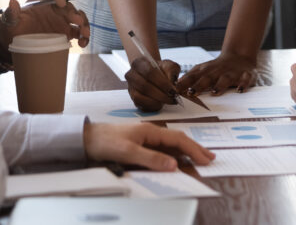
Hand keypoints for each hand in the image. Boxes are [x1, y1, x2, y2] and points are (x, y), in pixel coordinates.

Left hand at [0, 0, 90, 58]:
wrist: (16, 44)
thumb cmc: (12, 29)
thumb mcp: (8, 21)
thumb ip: (11, 13)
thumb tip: (12, 2)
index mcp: (41, 0)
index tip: (60, 2)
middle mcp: (55, 8)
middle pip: (68, 6)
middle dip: (74, 12)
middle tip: (76, 20)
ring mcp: (62, 21)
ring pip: (78, 18)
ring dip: (84, 24)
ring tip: (84, 34)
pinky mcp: (66, 33)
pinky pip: (79, 32)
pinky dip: (83, 37)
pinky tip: (82, 43)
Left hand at [82, 121, 214, 170]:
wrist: (85, 139)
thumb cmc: (104, 143)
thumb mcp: (128, 152)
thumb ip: (151, 158)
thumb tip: (175, 165)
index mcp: (151, 131)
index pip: (179, 139)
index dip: (194, 149)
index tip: (207, 159)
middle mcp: (151, 132)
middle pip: (179, 140)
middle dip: (195, 148)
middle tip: (210, 158)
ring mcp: (146, 138)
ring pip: (171, 144)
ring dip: (186, 151)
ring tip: (199, 157)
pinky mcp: (139, 144)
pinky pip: (162, 149)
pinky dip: (175, 154)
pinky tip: (178, 159)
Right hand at [126, 57, 180, 111]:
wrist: (156, 74)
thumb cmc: (162, 69)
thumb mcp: (170, 66)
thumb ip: (171, 71)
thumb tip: (171, 84)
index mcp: (139, 63)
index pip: (149, 72)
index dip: (161, 83)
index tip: (173, 90)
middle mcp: (131, 75)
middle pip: (144, 86)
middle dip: (160, 94)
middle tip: (172, 98)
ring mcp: (130, 87)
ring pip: (139, 97)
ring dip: (155, 101)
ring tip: (167, 101)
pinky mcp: (132, 98)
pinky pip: (140, 104)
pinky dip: (151, 106)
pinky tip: (160, 104)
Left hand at [176, 51, 257, 94]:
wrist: (239, 56)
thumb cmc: (217, 68)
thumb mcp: (202, 70)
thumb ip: (190, 78)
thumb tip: (173, 88)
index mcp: (206, 70)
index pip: (193, 76)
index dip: (185, 83)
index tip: (176, 90)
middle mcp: (217, 71)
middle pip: (207, 78)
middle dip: (199, 85)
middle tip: (191, 93)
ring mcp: (231, 73)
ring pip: (225, 79)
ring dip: (219, 85)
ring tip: (214, 92)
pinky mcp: (245, 75)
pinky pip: (245, 79)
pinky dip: (243, 84)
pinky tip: (240, 90)